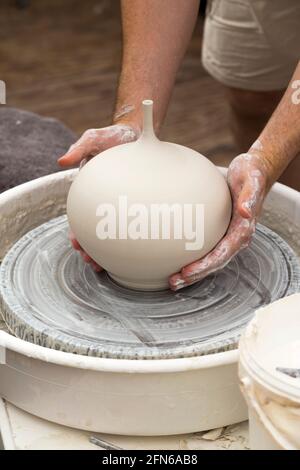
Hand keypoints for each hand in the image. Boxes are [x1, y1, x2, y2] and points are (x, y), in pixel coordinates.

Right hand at [60, 123, 139, 269]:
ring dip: (106, 250)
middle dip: (89, 248)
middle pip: (93, 231)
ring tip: (104, 264)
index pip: (80, 216)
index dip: (76, 232)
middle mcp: (103, 201)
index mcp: (90, 191)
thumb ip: (79, 148)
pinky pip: (134, 220)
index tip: (76, 242)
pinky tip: (135, 249)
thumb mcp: (93, 138)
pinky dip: (132, 237)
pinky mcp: (136, 202)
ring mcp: (120, 203)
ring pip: (112, 232)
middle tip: (90, 261)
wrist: (138, 133)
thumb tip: (62, 161)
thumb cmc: (113, 137)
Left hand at [169, 152, 270, 290]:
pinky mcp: (220, 231)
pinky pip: (206, 249)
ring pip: (209, 260)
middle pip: (214, 263)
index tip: (187, 272)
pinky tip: (176, 260)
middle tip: (174, 282)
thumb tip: (245, 212)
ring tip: (172, 280)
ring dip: (192, 272)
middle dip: (195, 275)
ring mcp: (228, 236)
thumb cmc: (252, 175)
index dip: (205, 266)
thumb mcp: (253, 180)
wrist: (256, 171)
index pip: (222, 254)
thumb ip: (250, 196)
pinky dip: (192, 258)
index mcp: (243, 230)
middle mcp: (236, 238)